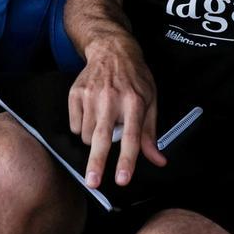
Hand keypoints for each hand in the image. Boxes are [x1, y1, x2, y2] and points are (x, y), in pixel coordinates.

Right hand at [68, 35, 165, 188]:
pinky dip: (82, 128)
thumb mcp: (150, 101)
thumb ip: (150, 134)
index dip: (127, 161)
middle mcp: (111, 99)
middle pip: (102, 138)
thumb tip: (158, 160)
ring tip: (103, 124)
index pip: (131, 137)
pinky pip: (75, 125)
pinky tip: (91, 114)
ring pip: (86, 136)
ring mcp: (91, 96)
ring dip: (94, 140)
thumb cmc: (135, 78)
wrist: (112, 50)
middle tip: (93, 183)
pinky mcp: (75, 93)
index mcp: (134, 102)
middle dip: (96, 163)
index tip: (122, 179)